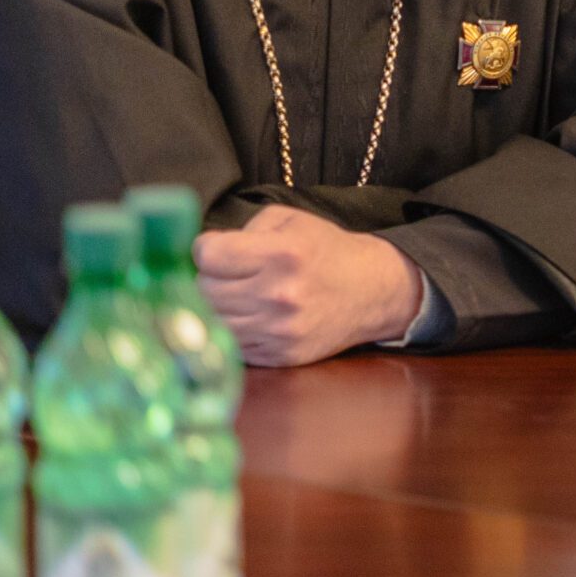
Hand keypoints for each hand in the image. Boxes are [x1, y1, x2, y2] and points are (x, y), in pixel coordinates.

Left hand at [194, 205, 425, 366]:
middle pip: (203, 291)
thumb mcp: (292, 221)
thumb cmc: (326, 251)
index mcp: (282, 254)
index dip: (205, 249)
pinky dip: (233, 330)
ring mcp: (278, 330)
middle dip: (208, 279)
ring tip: (234, 295)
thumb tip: (205, 251)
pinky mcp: (279, 356)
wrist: (372, 291)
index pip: (208, 256)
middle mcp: (278, 294)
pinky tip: (249, 315)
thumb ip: (246, 229)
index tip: (215, 249)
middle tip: (224, 274)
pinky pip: (232, 345)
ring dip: (216, 308)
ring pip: (212, 322)